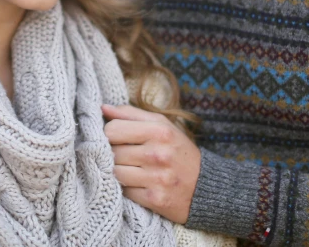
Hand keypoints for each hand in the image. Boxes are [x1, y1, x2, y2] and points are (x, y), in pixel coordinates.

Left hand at [102, 104, 200, 223]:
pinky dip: (127, 188)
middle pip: (112, 152)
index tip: (116, 138)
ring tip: (129, 168)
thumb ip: (131, 114)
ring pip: (115, 172)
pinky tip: (137, 183)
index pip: (113, 129)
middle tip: (123, 154)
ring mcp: (157, 178)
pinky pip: (125, 191)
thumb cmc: (178, 151)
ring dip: (118, 171)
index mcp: (159, 131)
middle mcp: (158, 154)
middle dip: (113, 153)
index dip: (109, 133)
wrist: (205, 186)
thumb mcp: (162, 125)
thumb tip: (103, 108)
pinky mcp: (155, 199)